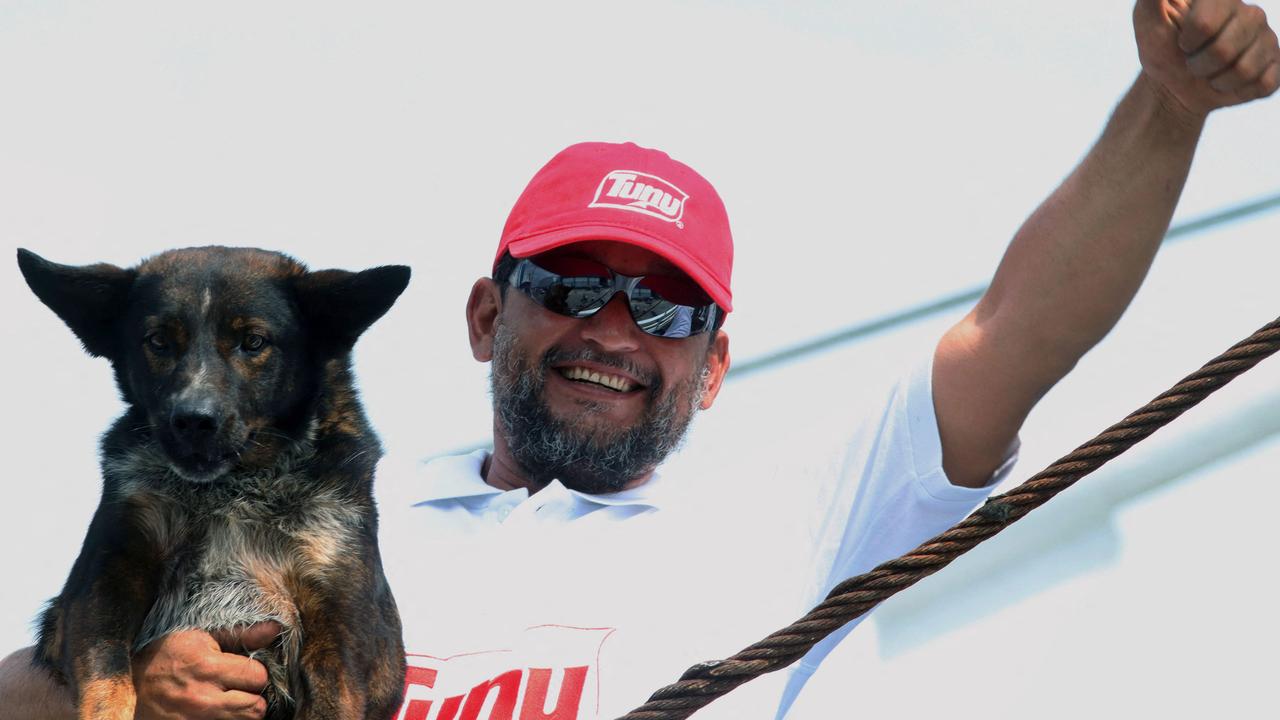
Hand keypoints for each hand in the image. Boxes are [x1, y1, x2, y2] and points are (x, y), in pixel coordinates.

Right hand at [133, 622, 279, 719]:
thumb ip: (240, 635)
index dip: (254, 674)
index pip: (258, 677)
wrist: (126, 688)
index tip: (242, 672)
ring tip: (227, 701)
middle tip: (238, 690)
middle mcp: (203, 699)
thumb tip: (276, 629)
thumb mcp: (199, 637)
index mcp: (208, 668)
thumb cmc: (164, 657)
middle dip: (252, 697)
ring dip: (241, 713)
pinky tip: (217, 712)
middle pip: (256, 708)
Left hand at [1134, 0, 1279, 118]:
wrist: (1174, 85)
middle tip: (1195, 61)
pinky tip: (1231, 82)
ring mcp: (1267, 38)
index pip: (1204, 25)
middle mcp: (1251, 14)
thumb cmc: (1162, 48)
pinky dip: (1239, 91)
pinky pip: (1264, 84)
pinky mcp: (1276, 64)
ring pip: (1244, 70)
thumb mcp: (1147, 21)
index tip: (1182, 42)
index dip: (1187, 42)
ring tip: (1211, 72)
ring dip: (1217, 81)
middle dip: (1199, 65)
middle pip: (1223, 51)